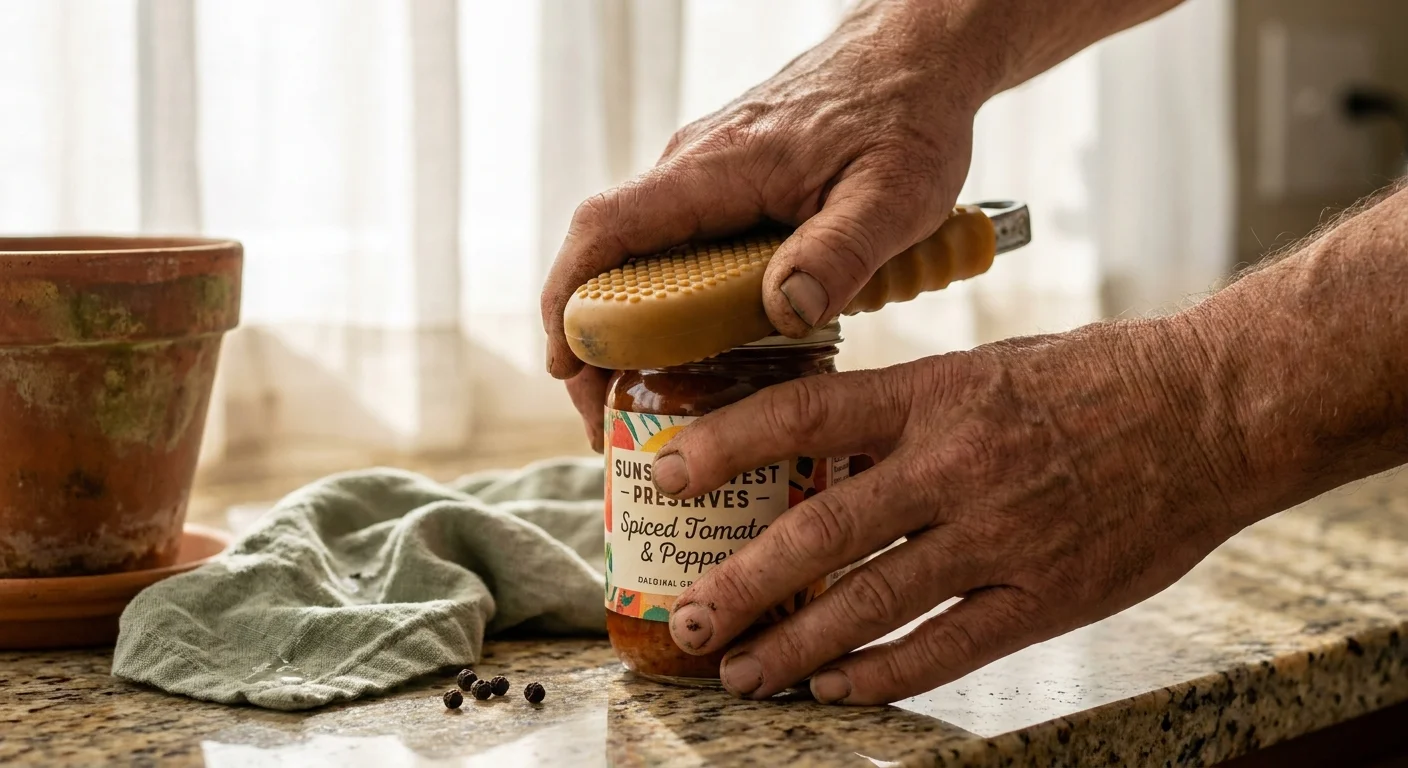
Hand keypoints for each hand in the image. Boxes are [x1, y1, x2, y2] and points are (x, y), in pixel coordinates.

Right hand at [541, 0, 994, 449]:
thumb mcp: (895, 193)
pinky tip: (697, 355)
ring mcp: (705, 178)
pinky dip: (669, 307)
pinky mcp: (726, 189)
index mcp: (717, 168)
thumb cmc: (907, 115)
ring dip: (631, 332)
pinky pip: (677, 251)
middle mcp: (693, 169)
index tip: (564, 365)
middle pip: (608, 259)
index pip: (607, 229)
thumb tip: (784, 313)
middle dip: (594, 345)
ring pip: (642, 259)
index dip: (569, 299)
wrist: (915, 57)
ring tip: (646, 404)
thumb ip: (840, 252)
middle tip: (610, 421)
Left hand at [652, 316, 1259, 703]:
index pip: (808, 413)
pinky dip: (884, 674)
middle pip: (824, 530)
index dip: (729, 444)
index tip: (668, 473)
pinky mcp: (1047, 594)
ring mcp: (1002, 534)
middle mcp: (957, 464)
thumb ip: (908, 408)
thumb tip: (819, 442)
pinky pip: (949, 646)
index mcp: (938, 393)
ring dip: (797, 646)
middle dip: (744, 581)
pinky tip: (835, 691)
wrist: (1215, 408)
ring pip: (874, 600)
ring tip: (741, 672)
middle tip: (686, 618)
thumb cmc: (1096, 377)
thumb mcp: (988, 364)